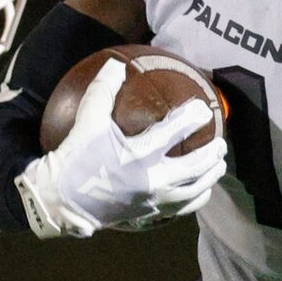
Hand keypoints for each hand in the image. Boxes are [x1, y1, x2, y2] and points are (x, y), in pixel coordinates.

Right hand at [15, 58, 227, 238]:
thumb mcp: (87, 120)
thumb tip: (116, 64)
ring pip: (193, 192)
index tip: (204, 110)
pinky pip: (181, 209)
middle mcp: (152, 180)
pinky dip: (195, 200)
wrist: (61, 201)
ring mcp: (153, 201)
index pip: (175, 132)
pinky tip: (199, 193)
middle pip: (194, 167)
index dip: (192, 118)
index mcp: (139, 154)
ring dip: (210, 178)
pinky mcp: (149, 215)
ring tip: (218, 168)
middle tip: (221, 144)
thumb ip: (103, 91)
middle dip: (211, 154)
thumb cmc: (74, 158)